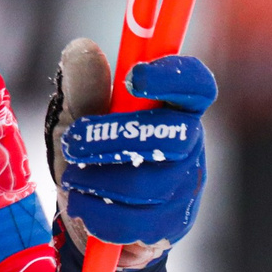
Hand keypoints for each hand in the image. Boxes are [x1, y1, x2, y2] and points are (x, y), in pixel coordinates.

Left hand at [48, 39, 213, 268]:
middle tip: (75, 143)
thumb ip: (82, 86)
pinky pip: (133, 221)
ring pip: (145, 183)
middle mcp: (189, 145)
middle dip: (110, 138)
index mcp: (172, 109)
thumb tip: (83, 47)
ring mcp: (185, 188)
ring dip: (94, 179)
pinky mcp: (171, 225)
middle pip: (167, 135)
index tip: (134, 76)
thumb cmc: (91, 158)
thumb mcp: (77, 118)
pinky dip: (96, 213)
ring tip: (76, 178)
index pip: (196, 86)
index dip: (173, 76)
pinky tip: (85, 207)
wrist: (89, 220)